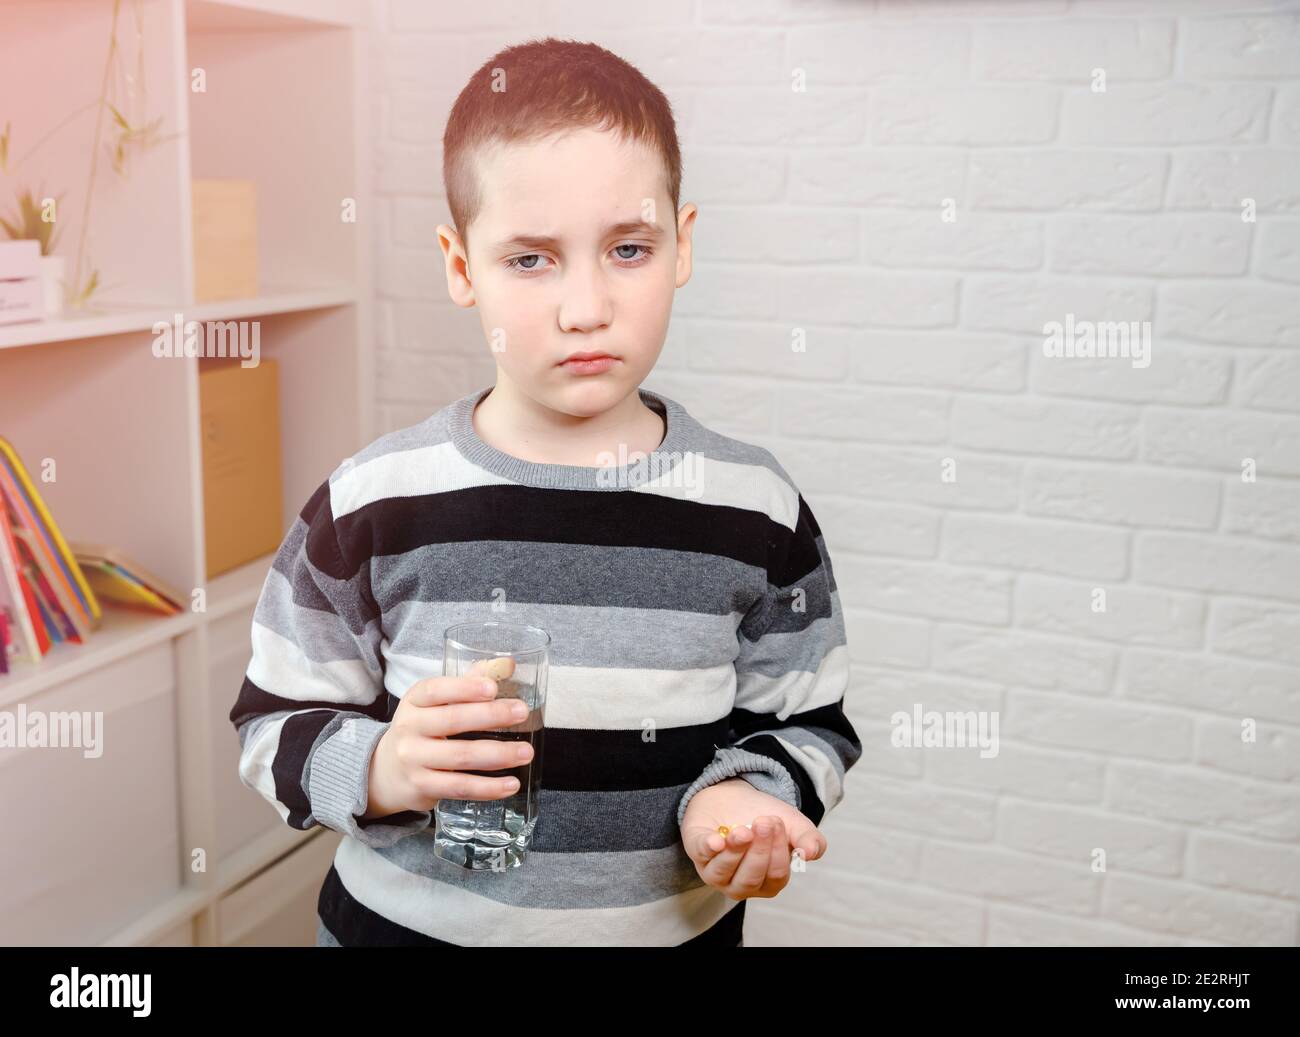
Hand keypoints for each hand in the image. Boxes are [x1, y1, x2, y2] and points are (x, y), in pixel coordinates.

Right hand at [361, 657, 532, 818]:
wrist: (387, 771)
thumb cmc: (423, 729)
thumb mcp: (437, 703)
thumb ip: (470, 683)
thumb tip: (507, 664)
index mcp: (415, 701)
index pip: (436, 690)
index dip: (465, 687)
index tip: (493, 687)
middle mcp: (410, 728)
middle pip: (452, 720)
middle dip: (491, 715)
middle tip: (522, 713)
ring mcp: (413, 760)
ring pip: (460, 756)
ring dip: (498, 755)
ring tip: (526, 752)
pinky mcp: (422, 787)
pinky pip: (459, 787)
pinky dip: (488, 788)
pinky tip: (511, 784)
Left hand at [679, 777, 826, 899]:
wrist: (733, 797)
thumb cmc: (764, 819)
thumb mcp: (792, 825)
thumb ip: (809, 839)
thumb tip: (811, 853)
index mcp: (766, 882)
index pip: (775, 876)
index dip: (779, 851)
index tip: (779, 823)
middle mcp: (739, 883)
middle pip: (750, 877)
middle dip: (759, 850)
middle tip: (764, 822)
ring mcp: (715, 870)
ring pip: (723, 871)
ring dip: (735, 850)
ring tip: (744, 830)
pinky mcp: (696, 849)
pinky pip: (700, 853)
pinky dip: (708, 848)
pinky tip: (717, 841)